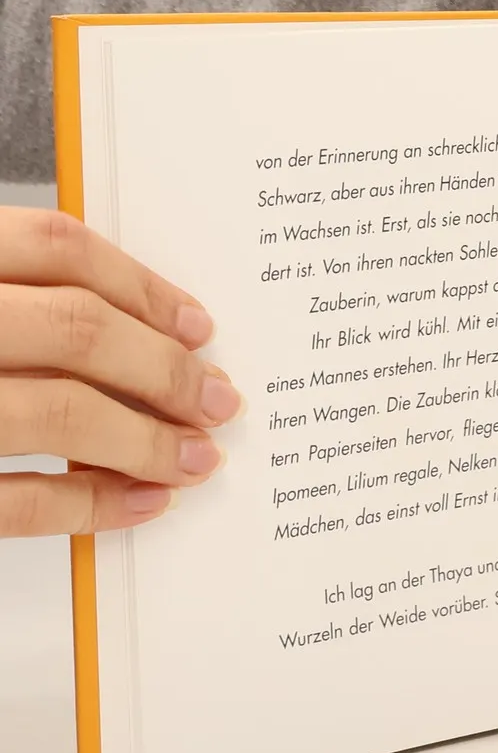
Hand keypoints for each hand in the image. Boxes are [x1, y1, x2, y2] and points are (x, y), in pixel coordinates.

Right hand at [0, 209, 238, 536]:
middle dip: (166, 370)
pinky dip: (89, 505)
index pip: (56, 247)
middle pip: (78, 330)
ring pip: (61, 412)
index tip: (200, 326)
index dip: (140, 286)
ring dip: (147, 442)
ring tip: (198, 460)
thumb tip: (141, 329)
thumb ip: (27, 299)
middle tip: (222, 401)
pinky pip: (16, 499)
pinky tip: (143, 503)